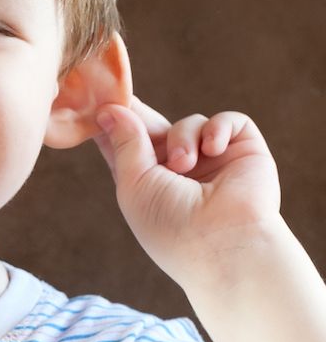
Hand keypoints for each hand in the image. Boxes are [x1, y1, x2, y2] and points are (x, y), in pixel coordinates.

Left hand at [93, 96, 280, 287]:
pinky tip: (212, 149)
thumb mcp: (134, 183)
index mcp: (148, 181)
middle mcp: (179, 170)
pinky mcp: (243, 150)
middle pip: (155, 128)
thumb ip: (124, 142)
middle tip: (126, 97)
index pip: (127, 145)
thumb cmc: (171, 224)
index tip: (97, 102)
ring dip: (182, 137)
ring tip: (184, 165)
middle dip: (141, 116)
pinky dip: (218, 129)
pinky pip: (228, 120)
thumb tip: (109, 109)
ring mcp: (212, 160)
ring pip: (189, 123)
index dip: (113, 124)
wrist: (225, 243)